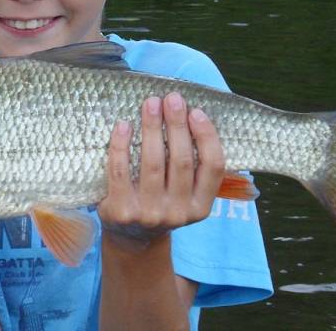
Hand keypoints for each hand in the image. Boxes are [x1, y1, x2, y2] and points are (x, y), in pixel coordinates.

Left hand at [98, 92, 224, 246]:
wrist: (132, 237)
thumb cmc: (162, 200)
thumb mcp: (187, 194)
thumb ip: (196, 166)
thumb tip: (197, 115)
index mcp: (201, 206)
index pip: (213, 167)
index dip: (207, 137)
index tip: (196, 111)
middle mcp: (178, 212)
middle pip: (182, 160)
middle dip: (177, 124)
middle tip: (172, 98)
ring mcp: (149, 213)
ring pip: (153, 162)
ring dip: (152, 127)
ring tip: (150, 103)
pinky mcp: (122, 210)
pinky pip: (121, 170)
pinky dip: (121, 145)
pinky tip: (124, 125)